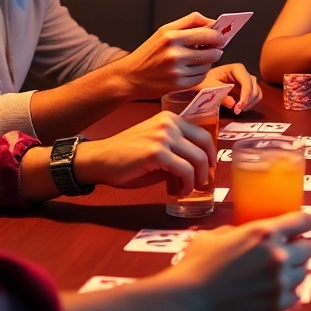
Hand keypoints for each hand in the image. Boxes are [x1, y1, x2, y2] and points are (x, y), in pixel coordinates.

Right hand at [74, 112, 213, 194]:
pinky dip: (186, 184)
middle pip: (204, 145)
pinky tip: (179, 191)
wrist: (99, 159)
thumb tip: (198, 166)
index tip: (209, 168)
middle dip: (207, 167)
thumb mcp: (156, 146)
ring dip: (197, 179)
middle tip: (202, 182)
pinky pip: (184, 170)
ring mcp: (163, 136)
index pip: (202, 133)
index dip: (210, 153)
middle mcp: (169, 123)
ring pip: (197, 159)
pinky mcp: (156, 153)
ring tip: (188, 189)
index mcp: (170, 118)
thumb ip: (176, 150)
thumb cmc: (126, 156)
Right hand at [125, 12, 225, 94]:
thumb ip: (189, 22)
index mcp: (171, 36)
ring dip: (208, 62)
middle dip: (216, 49)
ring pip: (207, 65)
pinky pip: (201, 77)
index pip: (206, 33)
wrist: (131, 77)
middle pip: (211, 50)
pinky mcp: (178, 85)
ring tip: (198, 59)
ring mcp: (177, 71)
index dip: (218, 35)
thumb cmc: (149, 52)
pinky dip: (200, 73)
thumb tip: (212, 22)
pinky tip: (192, 69)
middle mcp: (174, 53)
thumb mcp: (164, 30)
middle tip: (215, 48)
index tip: (220, 36)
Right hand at [138, 212, 310, 310]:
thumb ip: (237, 232)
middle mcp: (277, 255)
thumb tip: (244, 233)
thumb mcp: (214, 236)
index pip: (304, 221)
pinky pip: (295, 295)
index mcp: (264, 232)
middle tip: (285, 252)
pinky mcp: (276, 304)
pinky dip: (287, 292)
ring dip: (293, 271)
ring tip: (275, 274)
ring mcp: (279, 281)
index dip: (303, 223)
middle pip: (308, 247)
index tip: (300, 228)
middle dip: (298, 248)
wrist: (186, 302)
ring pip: (304, 272)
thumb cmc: (194, 267)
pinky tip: (271, 290)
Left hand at [199, 63, 261, 113]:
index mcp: (236, 68)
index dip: (245, 96)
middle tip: (237, 111)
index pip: (246, 82)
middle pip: (254, 87)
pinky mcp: (246, 87)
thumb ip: (221, 95)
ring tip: (238, 110)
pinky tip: (240, 108)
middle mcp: (244, 72)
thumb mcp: (209, 87)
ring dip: (250, 103)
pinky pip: (254, 96)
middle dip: (247, 100)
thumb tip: (233, 104)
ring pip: (256, 92)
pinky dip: (250, 103)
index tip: (238, 108)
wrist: (202, 82)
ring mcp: (246, 80)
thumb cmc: (204, 81)